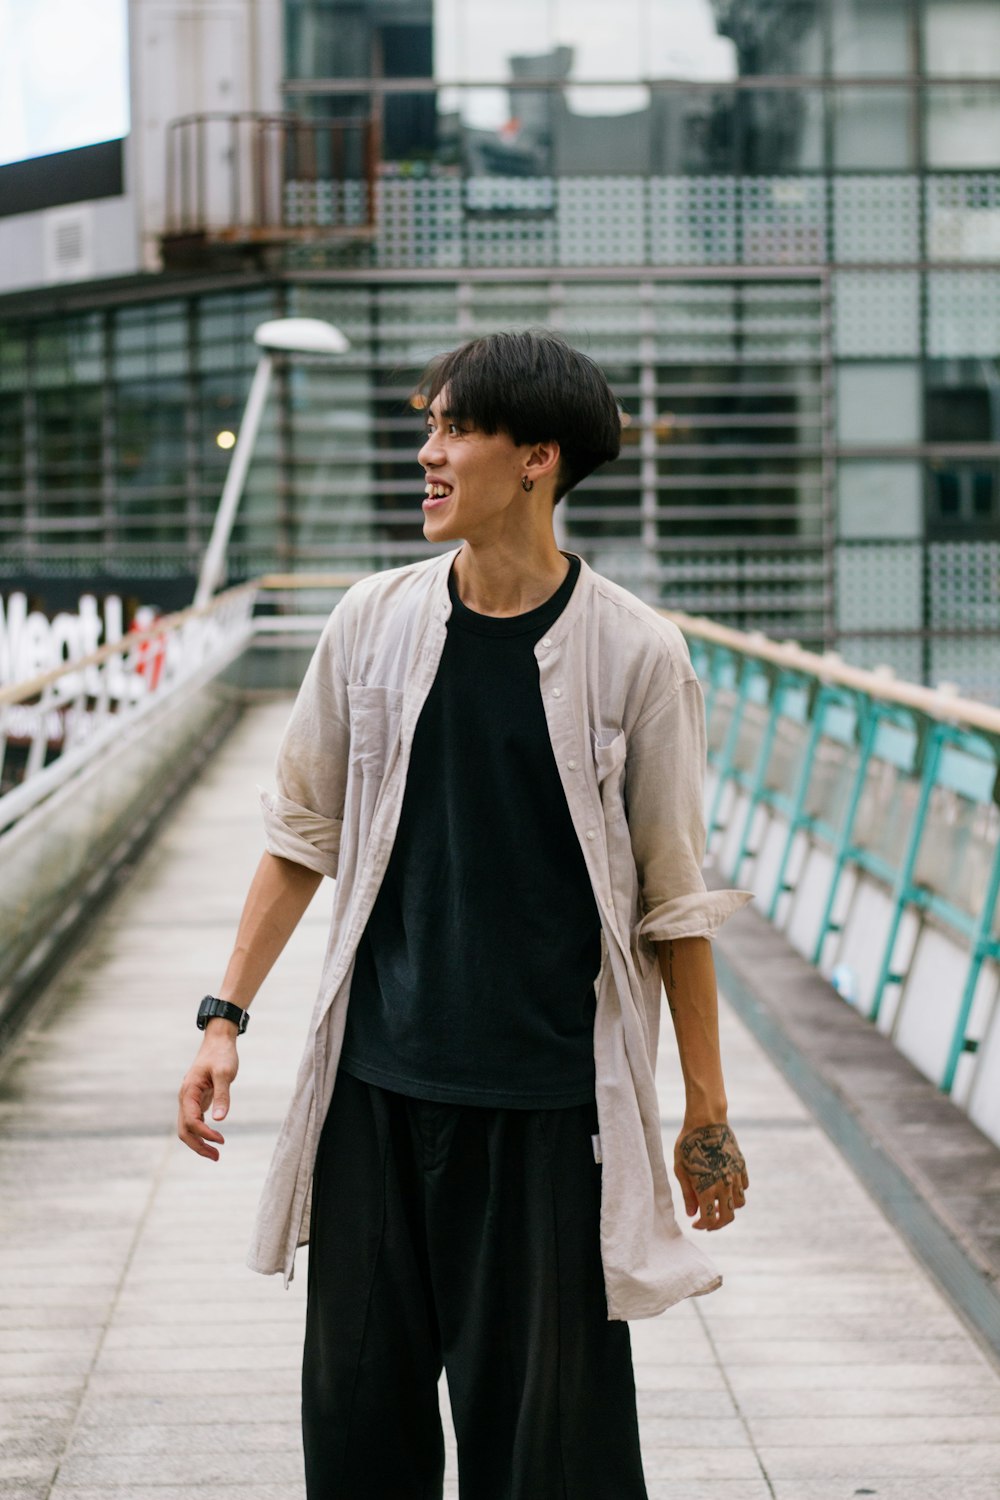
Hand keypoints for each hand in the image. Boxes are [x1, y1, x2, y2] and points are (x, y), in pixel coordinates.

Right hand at [177, 1022, 239, 1160]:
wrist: (218, 1040)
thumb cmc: (222, 1054)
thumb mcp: (225, 1073)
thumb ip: (222, 1095)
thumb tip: (219, 1120)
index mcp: (188, 1091)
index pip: (190, 1120)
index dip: (204, 1133)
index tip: (221, 1140)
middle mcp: (185, 1098)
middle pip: (184, 1130)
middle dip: (198, 1146)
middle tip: (217, 1157)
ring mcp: (190, 1099)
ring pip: (188, 1127)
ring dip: (199, 1142)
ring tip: (216, 1153)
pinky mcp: (197, 1099)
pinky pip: (194, 1121)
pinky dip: (202, 1132)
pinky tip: (213, 1138)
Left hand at [674, 1122, 747, 1230]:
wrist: (707, 1121)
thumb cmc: (688, 1144)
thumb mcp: (680, 1169)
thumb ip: (688, 1194)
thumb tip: (692, 1214)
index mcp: (707, 1188)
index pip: (710, 1219)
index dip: (702, 1226)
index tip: (695, 1224)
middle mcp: (725, 1185)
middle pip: (728, 1217)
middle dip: (718, 1224)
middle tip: (708, 1221)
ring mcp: (735, 1176)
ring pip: (739, 1203)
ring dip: (729, 1208)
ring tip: (717, 1203)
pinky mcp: (741, 1166)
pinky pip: (744, 1187)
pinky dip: (736, 1192)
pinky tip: (725, 1186)